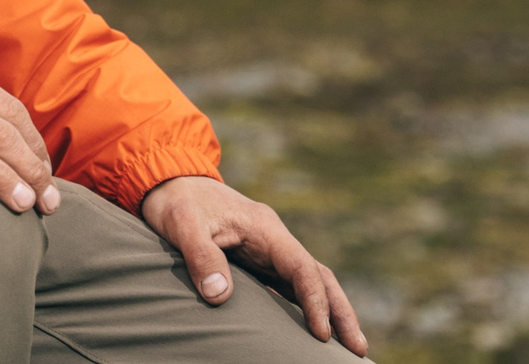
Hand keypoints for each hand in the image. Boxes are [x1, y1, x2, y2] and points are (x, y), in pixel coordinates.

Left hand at [140, 174, 367, 354]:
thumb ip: (202, 257)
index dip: (314, 301)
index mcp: (265, 228)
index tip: (320, 335)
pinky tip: (313, 330)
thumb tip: (221, 295)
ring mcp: (269, 250)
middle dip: (341, 310)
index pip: (301, 268)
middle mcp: (274, 240)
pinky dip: (308, 306)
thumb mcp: (183, 225)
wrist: (170, 182)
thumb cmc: (178, 203)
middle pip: (319, 275)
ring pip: (310, 281)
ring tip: (348, 345)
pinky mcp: (259, 260)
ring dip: (331, 310)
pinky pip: (290, 285)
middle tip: (358, 348)